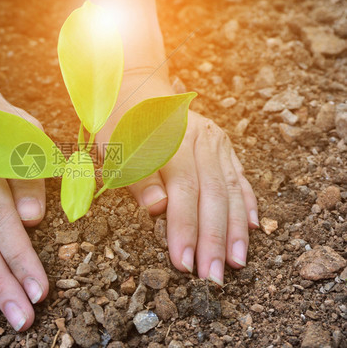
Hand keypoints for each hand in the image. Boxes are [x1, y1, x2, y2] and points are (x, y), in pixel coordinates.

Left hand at [97, 70, 258, 285]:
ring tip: (236, 261)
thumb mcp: (116, 147)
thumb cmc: (121, 125)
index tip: (184, 262)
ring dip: (234, 229)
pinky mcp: (223, 146)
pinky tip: (252, 227)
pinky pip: (239, 177)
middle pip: (211, 196)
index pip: (183, 192)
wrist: (138, 91)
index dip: (184, 229)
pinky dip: (246, 203)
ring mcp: (216, 142)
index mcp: (171, 142)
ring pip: (230, 190)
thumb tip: (158, 207)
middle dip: (212, 239)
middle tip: (212, 277)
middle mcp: (200, 141)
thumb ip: (138, 176)